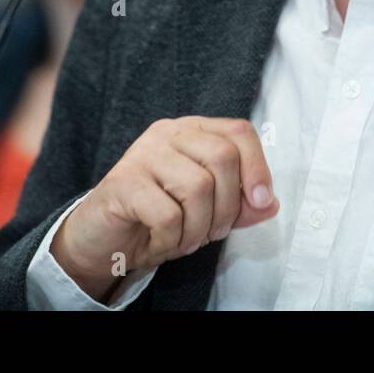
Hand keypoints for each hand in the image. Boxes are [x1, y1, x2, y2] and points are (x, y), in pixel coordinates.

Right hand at [50, 116, 278, 302]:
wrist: (103, 239)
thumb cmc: (157, 218)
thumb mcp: (208, 212)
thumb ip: (240, 205)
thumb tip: (270, 203)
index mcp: (192, 130)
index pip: (239, 131)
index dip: (257, 167)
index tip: (260, 201)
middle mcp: (167, 132)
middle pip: (222, 158)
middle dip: (226, 207)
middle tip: (212, 232)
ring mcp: (142, 153)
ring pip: (198, 187)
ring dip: (198, 228)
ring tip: (185, 240)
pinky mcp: (123, 181)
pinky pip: (167, 215)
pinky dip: (171, 240)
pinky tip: (160, 242)